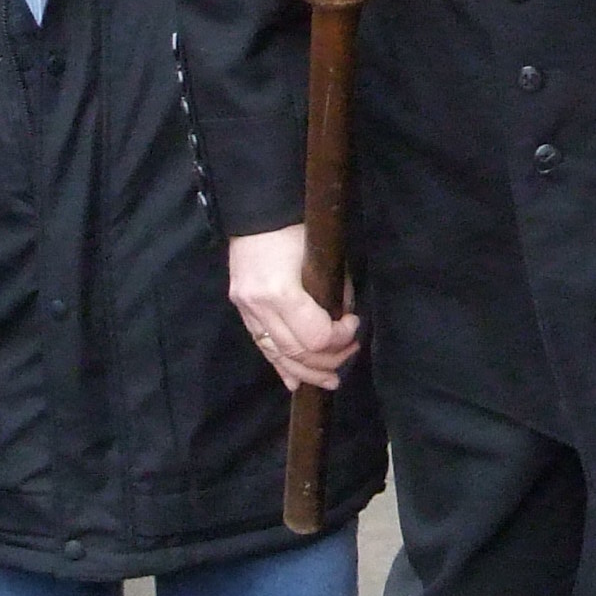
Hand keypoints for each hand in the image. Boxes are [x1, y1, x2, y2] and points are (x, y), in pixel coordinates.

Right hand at [228, 221, 359, 392]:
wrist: (256, 212)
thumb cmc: (295, 228)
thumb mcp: (323, 256)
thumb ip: (335, 290)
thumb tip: (343, 318)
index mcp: (280, 291)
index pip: (314, 336)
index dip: (340, 337)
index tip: (353, 323)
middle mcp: (259, 307)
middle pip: (297, 352)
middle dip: (329, 358)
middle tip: (350, 351)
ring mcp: (246, 312)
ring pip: (278, 356)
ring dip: (307, 372)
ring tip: (330, 381)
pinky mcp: (242, 312)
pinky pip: (263, 348)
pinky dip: (281, 367)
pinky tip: (296, 383)